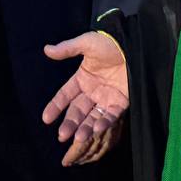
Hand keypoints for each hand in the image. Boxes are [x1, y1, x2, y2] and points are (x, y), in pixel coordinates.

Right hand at [41, 32, 127, 166]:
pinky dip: (104, 122)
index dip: (56, 106)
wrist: (133, 44)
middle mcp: (92, 91)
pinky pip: (111, 115)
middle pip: (78, 110)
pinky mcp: (121, 102)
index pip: (65, 95)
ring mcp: (106, 98)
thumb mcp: (86, 43)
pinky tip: (96, 129)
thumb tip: (46, 49)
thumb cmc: (109, 42)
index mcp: (82, 78)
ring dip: (85, 128)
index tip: (46, 119)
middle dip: (69, 123)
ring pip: (92, 117)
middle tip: (62, 136)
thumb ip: (67, 49)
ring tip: (78, 138)